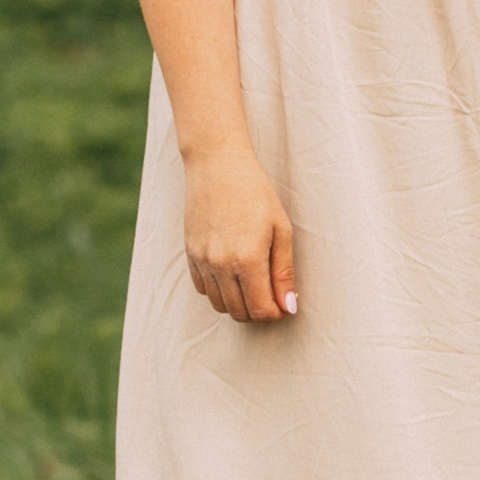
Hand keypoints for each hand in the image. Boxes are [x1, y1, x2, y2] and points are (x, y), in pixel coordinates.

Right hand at [182, 143, 297, 323]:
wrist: (217, 165)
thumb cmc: (256, 193)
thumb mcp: (281, 229)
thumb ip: (284, 272)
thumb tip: (289, 307)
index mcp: (247, 259)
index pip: (260, 310)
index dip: (275, 313)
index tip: (284, 304)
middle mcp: (220, 265)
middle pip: (239, 313)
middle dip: (258, 312)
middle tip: (272, 296)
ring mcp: (201, 261)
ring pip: (219, 305)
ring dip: (238, 303)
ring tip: (253, 284)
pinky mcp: (189, 254)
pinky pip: (203, 289)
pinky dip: (219, 290)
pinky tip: (232, 273)